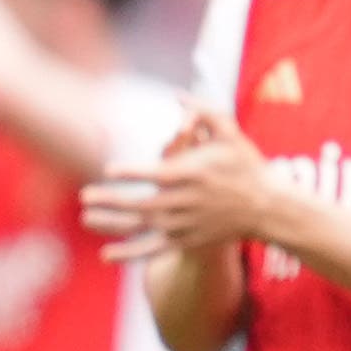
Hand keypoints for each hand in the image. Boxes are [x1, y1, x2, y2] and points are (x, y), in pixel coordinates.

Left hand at [81, 105, 272, 255]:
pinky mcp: (186, 240)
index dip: (132, 173)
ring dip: (111, 224)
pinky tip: (106, 255)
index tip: (109, 170)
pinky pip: (152, 250)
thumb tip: (177, 96)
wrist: (266, 207)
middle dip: (111, 201)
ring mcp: (184, 224)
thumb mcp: (229, 132)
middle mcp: (185, 202)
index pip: (156, 174)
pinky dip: (129, 255)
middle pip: (141, 203)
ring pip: (142, 227)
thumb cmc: (245, 165)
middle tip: (84, 196)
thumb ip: (203, 112)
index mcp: (192, 175)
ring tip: (86, 218)